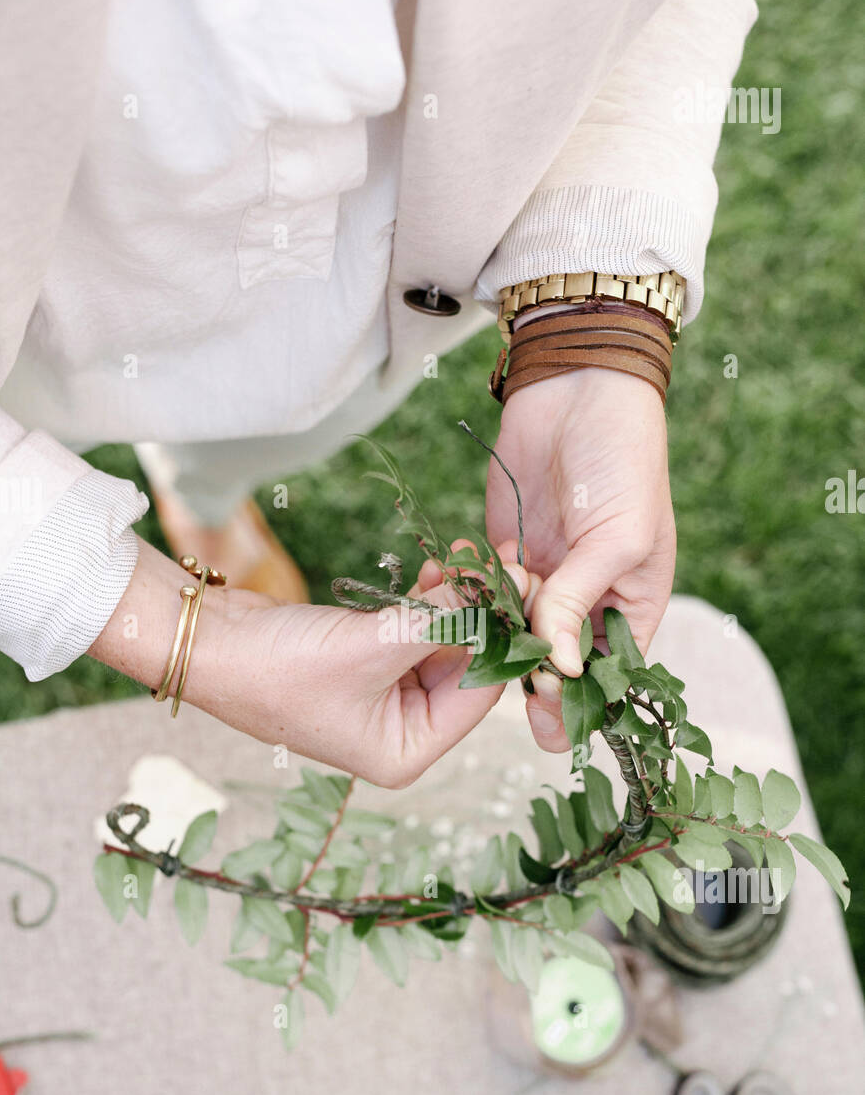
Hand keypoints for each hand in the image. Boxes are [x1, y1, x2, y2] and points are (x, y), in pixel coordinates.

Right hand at [91, 539, 530, 788]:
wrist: (204, 642)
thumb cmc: (279, 665)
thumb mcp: (372, 646)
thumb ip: (441, 623)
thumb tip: (499, 595)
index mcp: (406, 753)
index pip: (480, 695)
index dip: (502, 639)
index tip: (521, 587)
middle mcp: (399, 731)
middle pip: (465, 667)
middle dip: (480, 615)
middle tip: (499, 562)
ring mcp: (381, 697)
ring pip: (441, 643)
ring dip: (454, 602)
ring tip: (464, 557)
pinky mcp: (364, 662)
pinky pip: (413, 632)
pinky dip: (426, 603)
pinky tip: (436, 570)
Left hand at [486, 367, 675, 751]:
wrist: (577, 389)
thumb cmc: (621, 462)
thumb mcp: (616, 538)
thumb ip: (582, 602)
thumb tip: (562, 670)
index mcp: (631, 609)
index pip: (606, 678)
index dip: (577, 701)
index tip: (545, 704)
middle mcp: (586, 605)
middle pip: (551, 666)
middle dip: (524, 664)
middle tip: (501, 647)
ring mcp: (542, 582)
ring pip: (508, 633)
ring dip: (492, 622)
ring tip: (492, 582)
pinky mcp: (503, 555)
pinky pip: (481, 593)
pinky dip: (468, 587)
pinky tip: (464, 563)